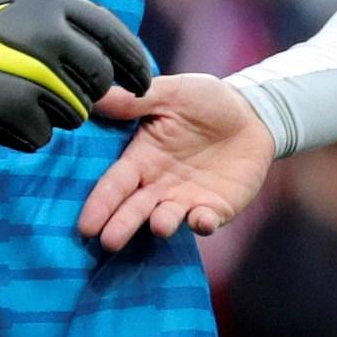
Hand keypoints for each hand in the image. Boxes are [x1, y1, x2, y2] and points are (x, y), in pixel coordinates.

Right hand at [0, 0, 153, 152]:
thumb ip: (65, 18)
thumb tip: (112, 48)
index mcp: (52, 3)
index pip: (113, 35)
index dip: (134, 62)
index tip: (144, 82)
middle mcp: (50, 36)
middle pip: (99, 81)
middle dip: (87, 94)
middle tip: (56, 93)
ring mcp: (34, 76)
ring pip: (74, 113)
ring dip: (53, 114)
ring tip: (16, 97)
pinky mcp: (15, 111)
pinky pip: (42, 136)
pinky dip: (24, 132)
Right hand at [75, 68, 275, 248]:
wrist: (250, 113)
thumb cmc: (204, 101)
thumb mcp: (171, 94)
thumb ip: (135, 100)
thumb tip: (94, 96)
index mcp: (141, 159)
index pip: (115, 184)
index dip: (101, 203)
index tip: (85, 225)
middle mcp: (158, 184)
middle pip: (134, 208)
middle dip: (121, 225)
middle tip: (107, 242)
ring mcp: (186, 198)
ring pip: (167, 218)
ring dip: (162, 224)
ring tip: (158, 227)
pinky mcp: (215, 207)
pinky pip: (206, 219)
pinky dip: (203, 222)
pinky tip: (201, 220)